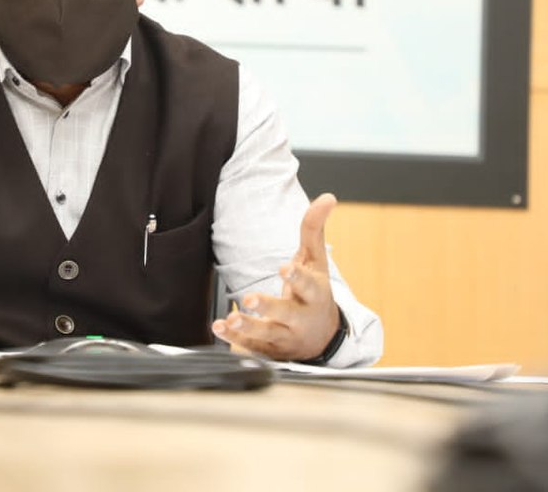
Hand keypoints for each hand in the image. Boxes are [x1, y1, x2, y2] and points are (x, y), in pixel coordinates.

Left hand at [210, 193, 340, 360]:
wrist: (322, 337)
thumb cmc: (315, 293)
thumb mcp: (316, 261)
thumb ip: (314, 229)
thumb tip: (327, 197)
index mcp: (315, 294)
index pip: (309, 285)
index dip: (297, 278)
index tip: (285, 269)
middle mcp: (301, 317)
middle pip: (286, 313)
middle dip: (269, 307)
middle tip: (250, 299)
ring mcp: (286, 336)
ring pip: (268, 334)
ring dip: (248, 327)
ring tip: (232, 318)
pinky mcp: (270, 350)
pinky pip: (253, 347)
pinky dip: (235, 340)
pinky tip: (220, 328)